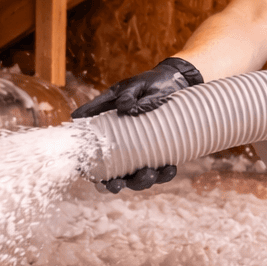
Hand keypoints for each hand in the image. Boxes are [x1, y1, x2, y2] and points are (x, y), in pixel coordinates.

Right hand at [73, 57, 202, 191]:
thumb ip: (128, 94)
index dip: (88, 169)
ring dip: (141, 181)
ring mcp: (140, 151)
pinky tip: (170, 167)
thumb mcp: (136, 85)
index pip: (90, 152)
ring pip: (135, 177)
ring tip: (152, 173)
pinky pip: (159, 171)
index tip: (93, 176)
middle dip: (115, 184)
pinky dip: (164, 174)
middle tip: (119, 183)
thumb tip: (123, 106)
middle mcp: (121, 143)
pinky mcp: (158, 153)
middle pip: (111, 173)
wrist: (178, 82)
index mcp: (106, 127)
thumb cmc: (150, 83)